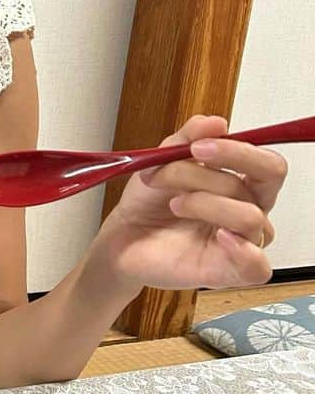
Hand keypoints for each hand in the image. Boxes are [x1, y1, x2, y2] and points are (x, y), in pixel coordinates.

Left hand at [101, 115, 286, 290]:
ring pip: (249, 215)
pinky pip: (258, 266)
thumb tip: (216, 122)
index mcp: (240, 183)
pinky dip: (243, 250)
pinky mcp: (228, 271)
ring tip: (174, 203)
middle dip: (231, 159)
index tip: (198, 146)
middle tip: (193, 157)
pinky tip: (220, 237)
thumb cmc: (148, 202)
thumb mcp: (161, 161)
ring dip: (205, 201)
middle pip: (270, 178)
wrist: (122, 236)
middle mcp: (247, 209)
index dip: (239, 149)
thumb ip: (187, 138)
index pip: (265, 162)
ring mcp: (241, 241)